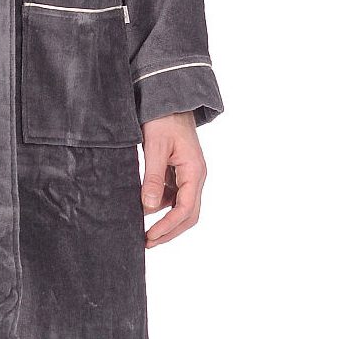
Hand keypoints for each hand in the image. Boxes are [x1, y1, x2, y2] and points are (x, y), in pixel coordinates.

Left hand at [140, 111, 206, 247]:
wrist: (167, 96)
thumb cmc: (163, 117)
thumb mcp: (155, 147)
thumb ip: (153, 177)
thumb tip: (149, 208)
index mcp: (194, 170)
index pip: (186, 209)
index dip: (169, 227)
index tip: (151, 237)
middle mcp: (195, 174)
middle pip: (187, 213)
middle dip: (169, 230)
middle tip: (147, 242)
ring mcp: (188, 172)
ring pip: (180, 205)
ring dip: (165, 219)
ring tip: (144, 229)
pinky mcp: (178, 168)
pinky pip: (173, 193)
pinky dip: (161, 204)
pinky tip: (145, 207)